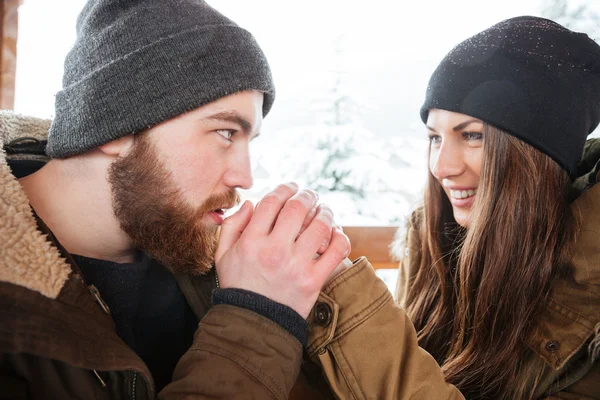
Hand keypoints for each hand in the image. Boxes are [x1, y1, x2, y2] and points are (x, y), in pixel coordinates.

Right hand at [215, 183, 350, 317]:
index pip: (272, 202)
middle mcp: (274, 251)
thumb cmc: (238, 286)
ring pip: (320, 225)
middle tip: (310, 194)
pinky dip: (340, 237)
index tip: (291, 187)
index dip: (284, 188)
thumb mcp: (223, 255)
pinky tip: (336, 232)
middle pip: (298, 208)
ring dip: (325, 211)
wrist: (253, 324)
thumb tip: (252, 203)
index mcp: (251, 242)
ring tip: (324, 209)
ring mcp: (296, 266)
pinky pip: (336, 251)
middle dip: (307, 195)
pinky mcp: (313, 281)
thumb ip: (232, 226)